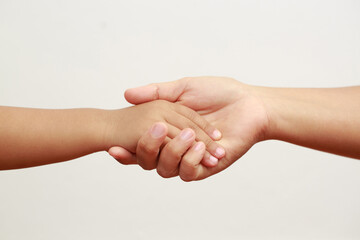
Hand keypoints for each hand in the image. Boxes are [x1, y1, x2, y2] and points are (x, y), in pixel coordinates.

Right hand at [111, 77, 269, 180]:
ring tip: (187, 134)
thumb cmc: (218, 93)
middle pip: (148, 161)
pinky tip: (200, 147)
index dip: (124, 150)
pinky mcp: (207, 166)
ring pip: (166, 169)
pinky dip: (191, 161)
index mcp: (166, 131)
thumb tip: (127, 94)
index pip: (140, 145)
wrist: (248, 103)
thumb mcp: (184, 89)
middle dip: (147, 149)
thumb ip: (157, 92)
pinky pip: (190, 173)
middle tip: (156, 129)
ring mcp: (190, 158)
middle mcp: (174, 147)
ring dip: (172, 152)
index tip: (113, 147)